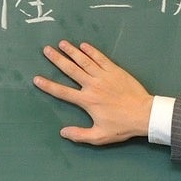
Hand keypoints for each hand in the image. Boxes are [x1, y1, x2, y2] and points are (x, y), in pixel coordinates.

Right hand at [33, 41, 153, 144]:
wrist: (143, 114)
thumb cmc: (122, 126)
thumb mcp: (99, 136)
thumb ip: (79, 135)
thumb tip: (62, 132)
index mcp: (87, 101)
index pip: (63, 92)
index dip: (48, 85)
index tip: (37, 79)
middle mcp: (92, 85)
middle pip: (71, 70)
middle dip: (57, 59)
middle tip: (46, 50)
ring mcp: (104, 76)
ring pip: (84, 61)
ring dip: (72, 51)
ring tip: (62, 43)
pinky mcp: (115, 70)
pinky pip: (100, 58)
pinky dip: (91, 51)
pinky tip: (83, 45)